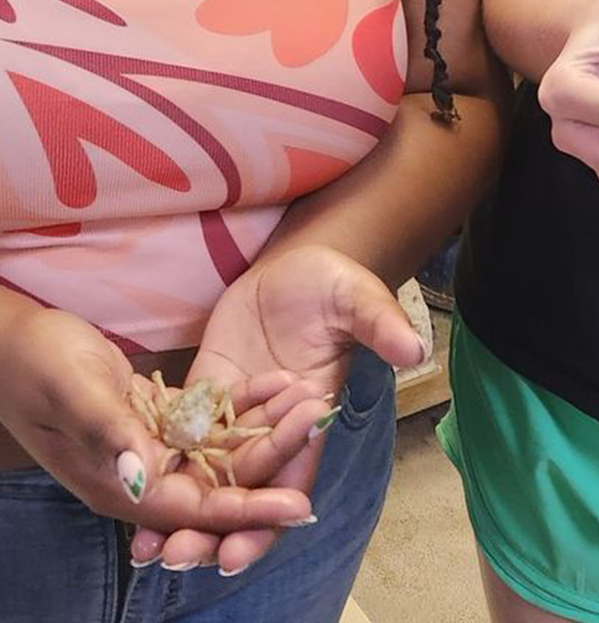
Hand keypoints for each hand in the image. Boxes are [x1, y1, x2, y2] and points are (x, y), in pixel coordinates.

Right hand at [0, 309, 312, 532]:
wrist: (14, 337)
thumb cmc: (34, 363)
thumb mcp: (72, 391)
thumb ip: (109, 434)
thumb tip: (143, 478)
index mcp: (120, 484)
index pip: (196, 510)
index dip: (248, 510)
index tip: (299, 506)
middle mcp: (144, 474)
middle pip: (221, 483)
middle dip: (274, 464)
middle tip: (320, 430)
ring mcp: (155, 448)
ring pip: (224, 451)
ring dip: (268, 429)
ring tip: (313, 401)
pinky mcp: (162, 420)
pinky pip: (213, 420)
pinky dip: (245, 404)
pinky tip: (281, 383)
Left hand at [131, 245, 424, 572]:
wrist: (295, 267)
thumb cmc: (334, 283)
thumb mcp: (359, 299)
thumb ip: (381, 326)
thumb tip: (416, 349)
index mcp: (312, 422)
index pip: (292, 481)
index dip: (268, 520)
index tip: (238, 553)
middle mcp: (272, 431)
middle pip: (244, 493)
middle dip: (215, 531)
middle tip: (178, 557)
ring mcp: (234, 416)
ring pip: (208, 477)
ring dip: (179, 514)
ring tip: (147, 551)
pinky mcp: (204, 396)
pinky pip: (178, 439)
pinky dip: (157, 468)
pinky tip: (127, 491)